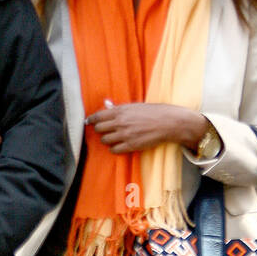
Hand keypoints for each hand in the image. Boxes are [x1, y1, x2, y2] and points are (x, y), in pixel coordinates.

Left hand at [87, 102, 205, 153]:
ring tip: (114, 138)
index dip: (91, 119)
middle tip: (104, 130)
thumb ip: (119, 108)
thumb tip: (107, 105)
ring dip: (107, 140)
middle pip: (99, 129)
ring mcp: (125, 135)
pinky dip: (114, 148)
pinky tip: (120, 145)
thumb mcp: (135, 106)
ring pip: (104, 140)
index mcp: (120, 111)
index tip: (89, 122)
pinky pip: (114, 150)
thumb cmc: (153, 112)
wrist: (168, 122)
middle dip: (100, 130)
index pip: (98, 116)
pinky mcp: (130, 145)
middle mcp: (120, 123)